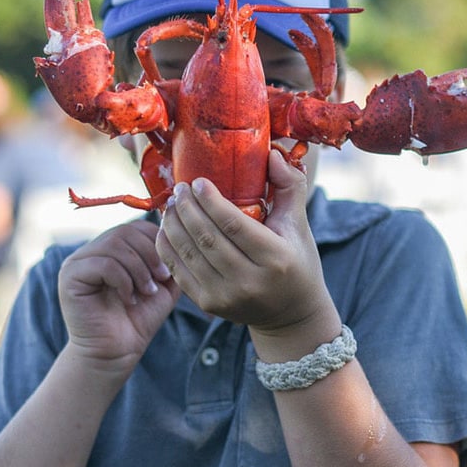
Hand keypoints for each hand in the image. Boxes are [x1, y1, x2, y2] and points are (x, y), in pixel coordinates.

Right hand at [58, 219, 179, 377]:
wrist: (116, 353)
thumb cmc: (138, 321)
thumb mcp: (162, 286)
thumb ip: (168, 260)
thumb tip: (176, 235)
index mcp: (112, 249)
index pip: (136, 227)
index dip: (157, 242)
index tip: (169, 269)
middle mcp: (92, 250)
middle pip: (126, 231)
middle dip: (150, 254)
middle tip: (162, 279)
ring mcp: (78, 261)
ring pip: (116, 245)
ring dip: (139, 269)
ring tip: (148, 292)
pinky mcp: (70, 275)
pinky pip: (103, 263)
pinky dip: (124, 281)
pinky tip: (130, 299)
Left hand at [155, 150, 338, 344]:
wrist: (290, 314)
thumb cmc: (296, 261)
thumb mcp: (299, 225)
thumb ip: (290, 186)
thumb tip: (272, 153)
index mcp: (275, 258)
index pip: (234, 225)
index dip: (210, 201)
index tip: (197, 182)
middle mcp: (250, 281)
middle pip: (207, 238)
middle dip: (187, 209)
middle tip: (179, 189)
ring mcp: (227, 297)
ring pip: (189, 254)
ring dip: (174, 225)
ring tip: (171, 205)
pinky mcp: (209, 305)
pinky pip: (179, 272)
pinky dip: (167, 247)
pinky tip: (166, 228)